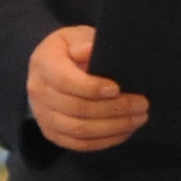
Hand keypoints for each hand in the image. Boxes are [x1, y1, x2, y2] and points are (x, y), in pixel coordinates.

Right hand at [26, 25, 146, 152]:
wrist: (51, 68)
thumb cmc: (71, 49)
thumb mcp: (76, 36)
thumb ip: (84, 41)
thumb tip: (90, 49)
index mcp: (44, 64)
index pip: (65, 81)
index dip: (92, 87)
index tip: (117, 88)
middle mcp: (38, 92)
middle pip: (76, 108)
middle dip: (113, 108)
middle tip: (142, 104)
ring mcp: (43, 116)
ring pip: (78, 130)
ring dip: (113, 127)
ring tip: (139, 118)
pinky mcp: (52, 133)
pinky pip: (79, 144)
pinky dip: (105, 141)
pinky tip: (126, 130)